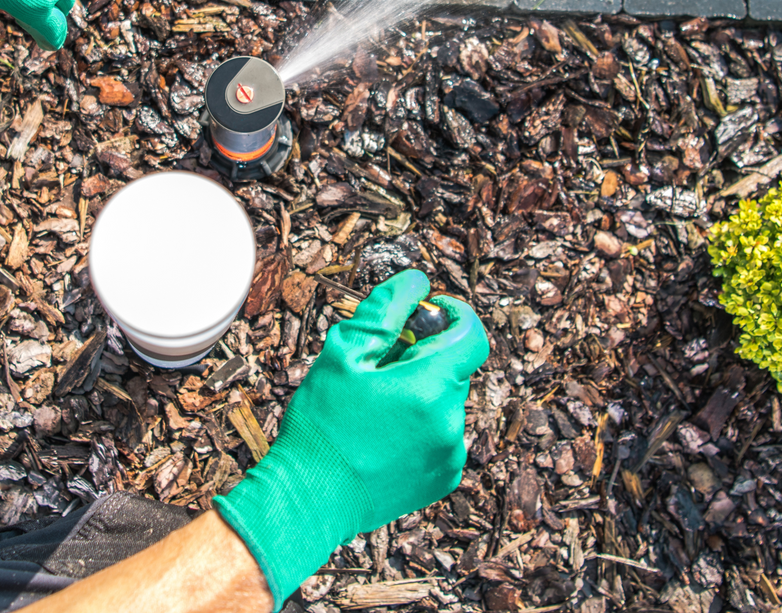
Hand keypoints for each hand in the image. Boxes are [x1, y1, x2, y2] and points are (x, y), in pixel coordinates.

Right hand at [213, 270, 487, 604]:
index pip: (471, 334)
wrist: (310, 499)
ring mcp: (450, 454)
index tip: (425, 314)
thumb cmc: (321, 426)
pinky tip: (382, 436)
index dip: (452, 315)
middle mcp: (450, 421)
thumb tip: (417, 282)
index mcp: (429, 386)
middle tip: (376, 368)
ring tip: (374, 409)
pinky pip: (442, 435)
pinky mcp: (443, 477)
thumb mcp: (343, 354)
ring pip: (445, 402)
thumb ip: (386, 310)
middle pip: (453, 368)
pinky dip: (420, 426)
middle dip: (423, 357)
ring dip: (420, 393)